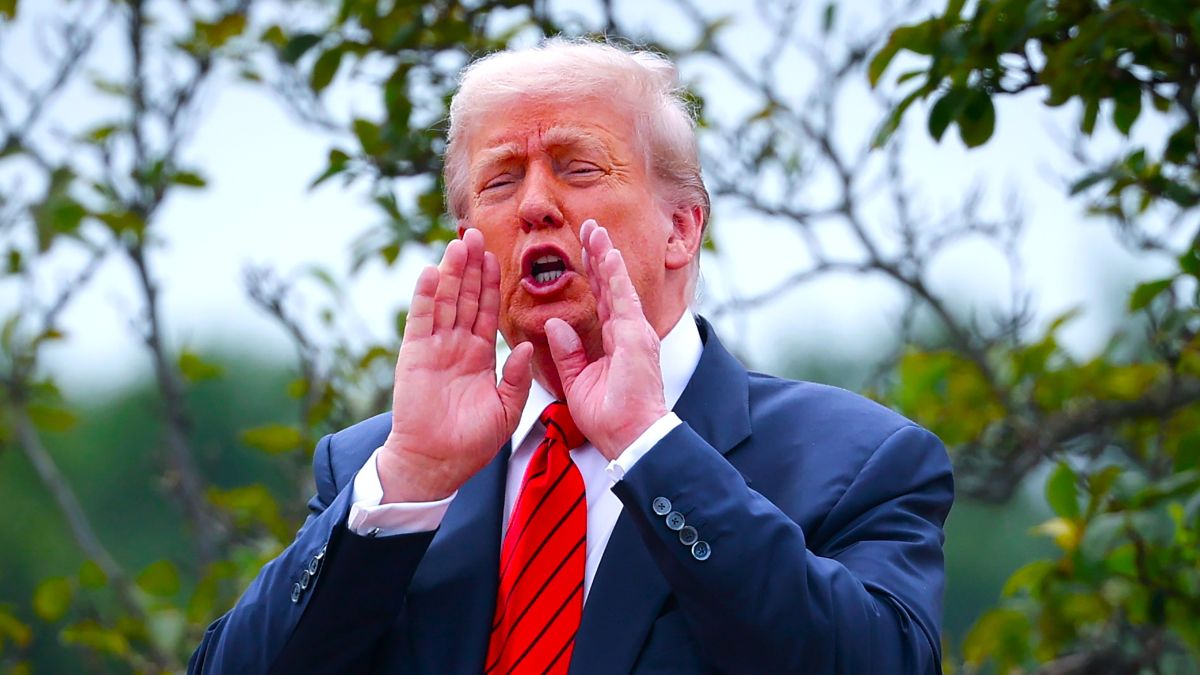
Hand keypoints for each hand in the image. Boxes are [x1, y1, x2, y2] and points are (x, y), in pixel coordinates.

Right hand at [377, 228, 533, 502]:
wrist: (437, 464)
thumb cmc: (472, 443)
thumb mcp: (506, 409)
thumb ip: (516, 377)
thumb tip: (527, 346)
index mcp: (479, 355)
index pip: (487, 311)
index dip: (492, 284)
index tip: (499, 256)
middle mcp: (456, 345)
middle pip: (465, 297)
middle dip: (472, 266)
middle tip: (477, 234)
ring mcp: (434, 347)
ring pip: (445, 301)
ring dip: (452, 272)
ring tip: (459, 242)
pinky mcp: (414, 354)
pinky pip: (421, 319)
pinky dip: (426, 295)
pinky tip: (433, 272)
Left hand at [545, 220, 668, 459]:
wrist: (630, 439)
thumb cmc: (609, 419)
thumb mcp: (578, 382)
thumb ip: (567, 352)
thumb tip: (553, 324)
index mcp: (615, 342)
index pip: (602, 300)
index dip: (592, 274)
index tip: (583, 251)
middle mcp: (628, 332)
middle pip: (610, 286)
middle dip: (598, 256)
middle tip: (589, 228)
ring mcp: (635, 332)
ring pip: (617, 285)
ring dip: (605, 255)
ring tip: (594, 230)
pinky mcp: (636, 337)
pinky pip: (623, 299)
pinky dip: (614, 274)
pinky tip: (606, 253)